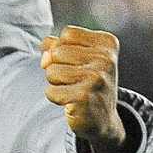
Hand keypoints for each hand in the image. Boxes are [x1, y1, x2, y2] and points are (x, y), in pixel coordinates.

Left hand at [40, 25, 125, 152]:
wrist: (103, 118)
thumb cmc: (87, 82)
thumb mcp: (78, 57)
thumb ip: (57, 45)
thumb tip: (44, 48)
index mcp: (107, 44)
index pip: (68, 33)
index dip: (63, 48)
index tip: (79, 63)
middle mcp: (106, 59)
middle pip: (57, 52)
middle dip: (57, 67)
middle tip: (76, 80)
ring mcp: (97, 79)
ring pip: (51, 71)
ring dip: (55, 83)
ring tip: (73, 90)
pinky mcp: (84, 98)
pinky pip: (50, 91)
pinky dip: (55, 97)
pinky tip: (71, 102)